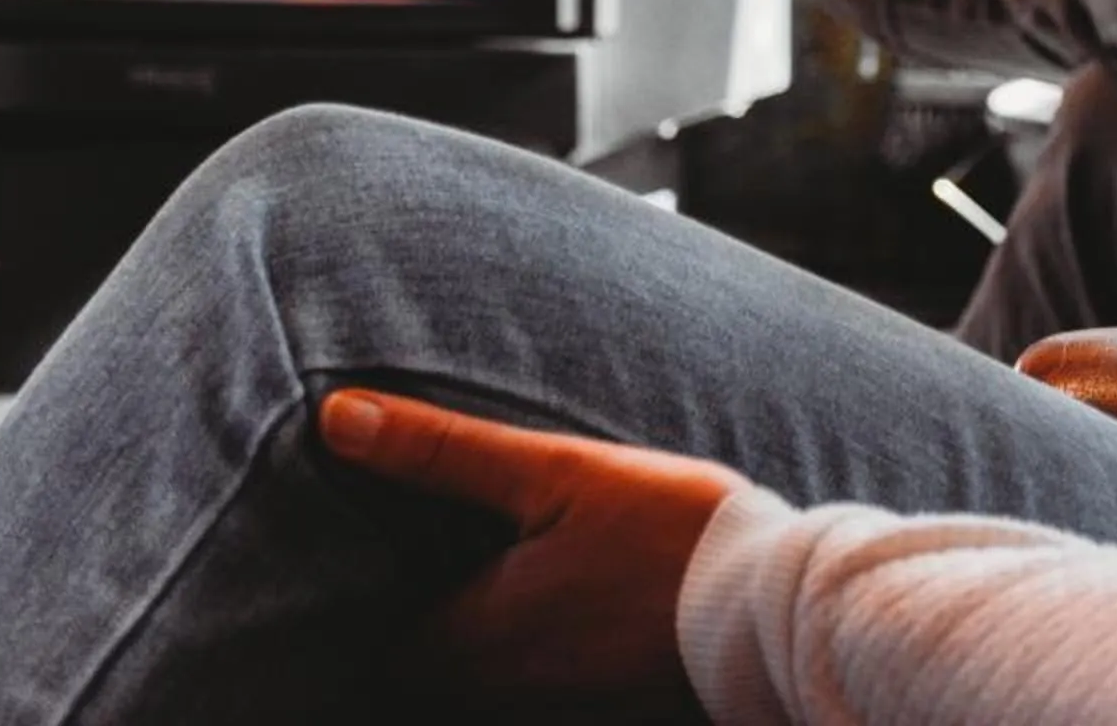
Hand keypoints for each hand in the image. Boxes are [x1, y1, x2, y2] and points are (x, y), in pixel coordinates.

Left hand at [320, 389, 744, 722]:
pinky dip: (519, 646)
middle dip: (408, 615)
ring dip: (465, 630)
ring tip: (481, 566)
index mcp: (466, 638)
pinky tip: (547, 598)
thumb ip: (441, 451)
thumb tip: (336, 418)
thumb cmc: (668, 534)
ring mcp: (548, 707)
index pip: (372, 638)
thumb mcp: (554, 472)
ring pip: (472, 677)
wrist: (780, 608)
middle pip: (417, 666)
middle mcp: (494, 691)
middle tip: (409, 550)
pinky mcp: (594, 708)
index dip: (358, 595)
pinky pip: (526, 683)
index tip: (350, 547)